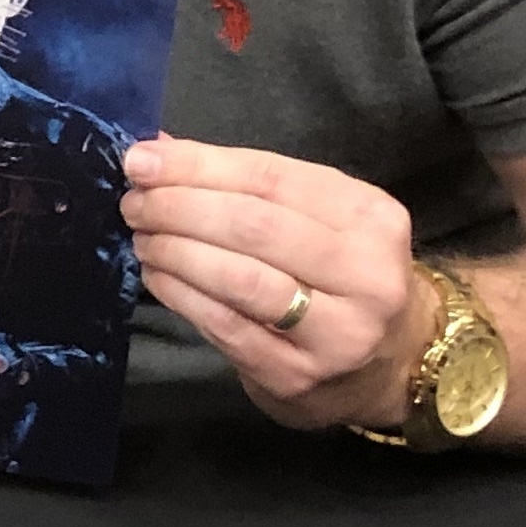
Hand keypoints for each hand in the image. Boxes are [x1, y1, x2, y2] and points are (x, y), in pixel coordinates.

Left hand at [121, 136, 425, 430]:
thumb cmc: (341, 277)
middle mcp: (366, 272)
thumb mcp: (317, 218)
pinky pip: (226, 326)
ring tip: (143, 237)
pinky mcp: (298, 375)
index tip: (142, 160)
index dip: (199, 166)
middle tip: (134, 202)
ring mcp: (337, 331)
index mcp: (371, 216)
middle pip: (254, 226)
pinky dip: (181, 295)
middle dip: (179, 207)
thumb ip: (248, 185)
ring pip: (240, 278)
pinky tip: (157, 276)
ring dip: (177, 251)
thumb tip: (158, 151)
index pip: (271, 177)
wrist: (390, 365)